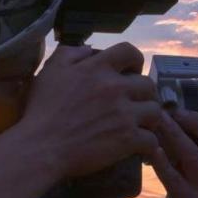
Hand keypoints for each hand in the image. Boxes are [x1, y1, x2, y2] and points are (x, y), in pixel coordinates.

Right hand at [18, 42, 162, 178]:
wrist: (41, 148)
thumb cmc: (41, 111)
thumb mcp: (50, 72)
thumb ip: (69, 54)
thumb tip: (88, 49)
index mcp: (97, 68)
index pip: (130, 52)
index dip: (135, 61)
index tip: (131, 72)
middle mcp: (115, 88)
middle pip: (148, 85)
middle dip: (144, 94)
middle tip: (135, 103)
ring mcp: (124, 114)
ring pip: (156, 112)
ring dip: (149, 119)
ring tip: (140, 125)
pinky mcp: (128, 140)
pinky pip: (151, 139)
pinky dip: (147, 144)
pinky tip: (138, 147)